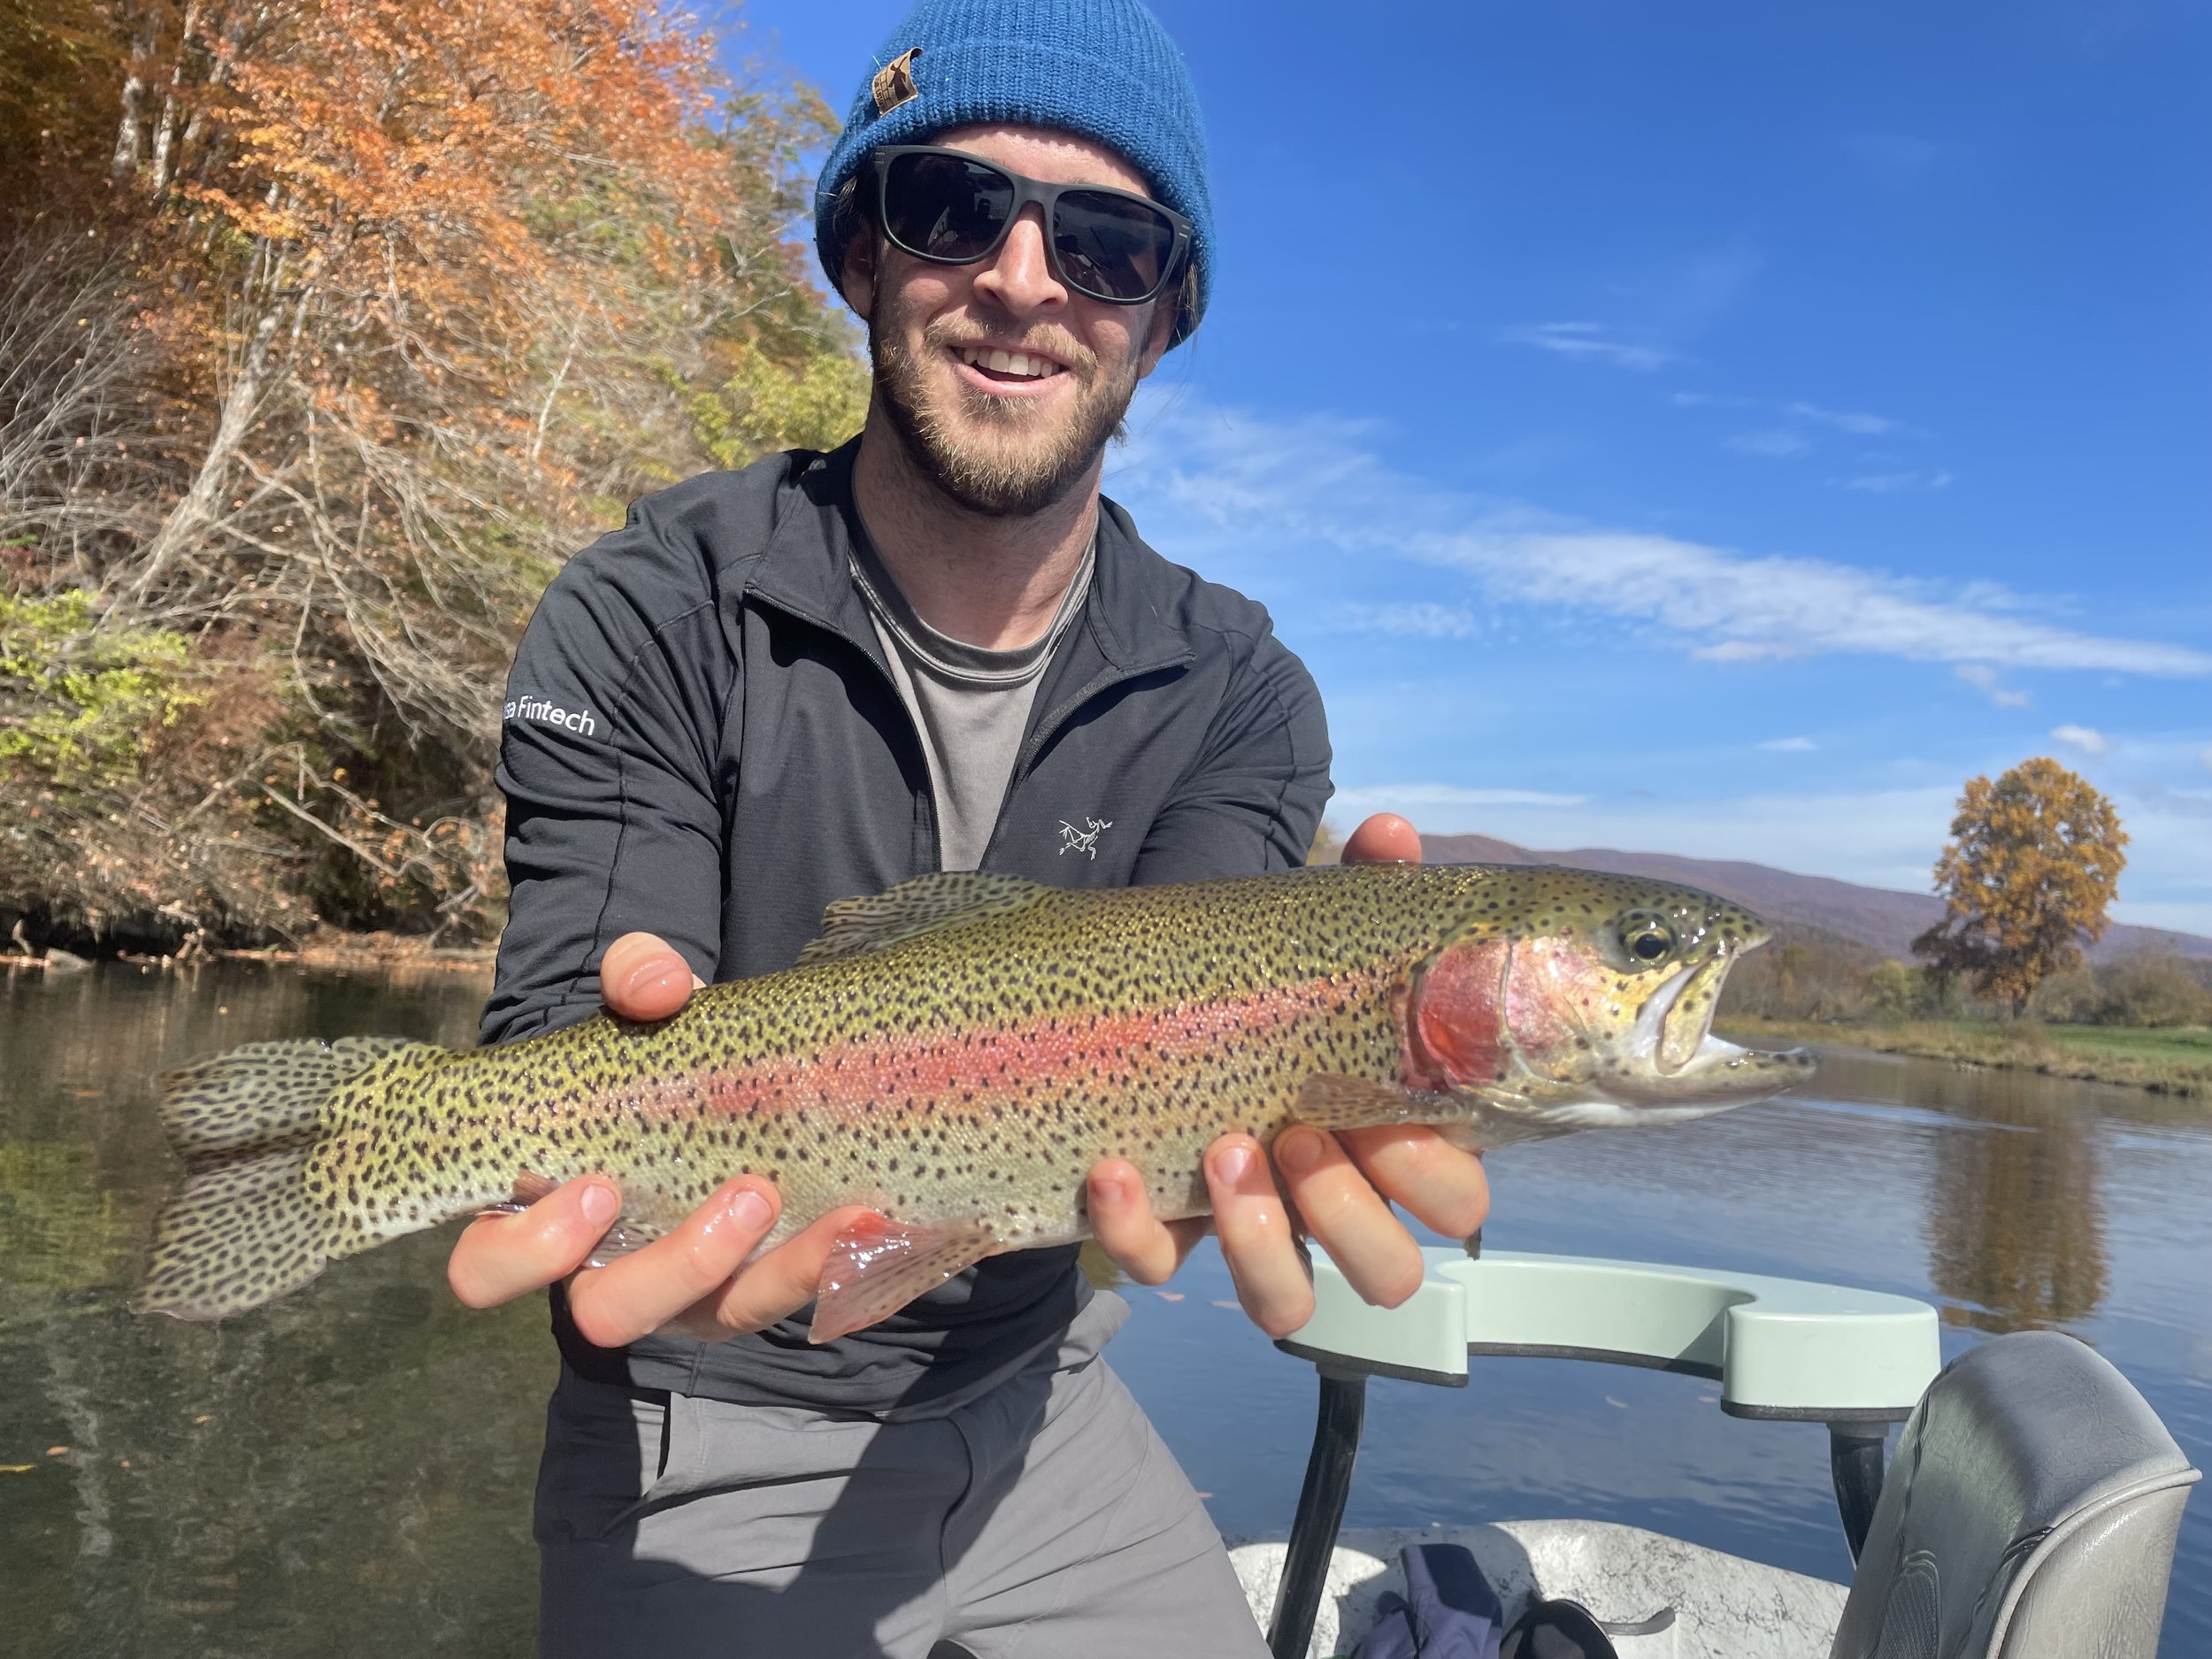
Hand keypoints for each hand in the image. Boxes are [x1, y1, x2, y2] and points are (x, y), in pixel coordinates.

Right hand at [447, 931, 879, 1344]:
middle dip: (671, 1265)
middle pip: (607, 1317)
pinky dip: (829, 1264)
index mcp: (541, 1217)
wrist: (728, 1084)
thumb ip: (636, 982)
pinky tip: (871, 1221)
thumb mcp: (641, 1016)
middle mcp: (607, 1273)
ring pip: (716, 1318)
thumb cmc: (650, 1059)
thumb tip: (656, 984)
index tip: (596, 1187)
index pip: (489, 1270)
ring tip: (825, 1204)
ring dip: (772, 1270)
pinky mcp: (756, 1291)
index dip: (528, 1250)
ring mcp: (689, 1295)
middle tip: (738, 1194)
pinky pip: (790, 1301)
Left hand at [1087, 812, 1491, 1337]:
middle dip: (1350, 1212)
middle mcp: (1329, 1204)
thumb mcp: (1315, 939)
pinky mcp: (1164, 1234)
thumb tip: (1389, 832)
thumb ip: (1363, 889)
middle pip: (1389, 1272)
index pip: (1457, 1204)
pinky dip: (1136, 1230)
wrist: (1157, 1014)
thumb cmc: (1270, 990)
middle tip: (1299, 1133)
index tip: (1389, 1107)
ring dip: (1259, 1240)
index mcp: (1389, 1140)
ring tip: (1223, 1150)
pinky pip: (1158, 1269)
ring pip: (1286, 1303)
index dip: (1436, 1178)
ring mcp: (1248, 1229)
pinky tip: (1112, 1168)